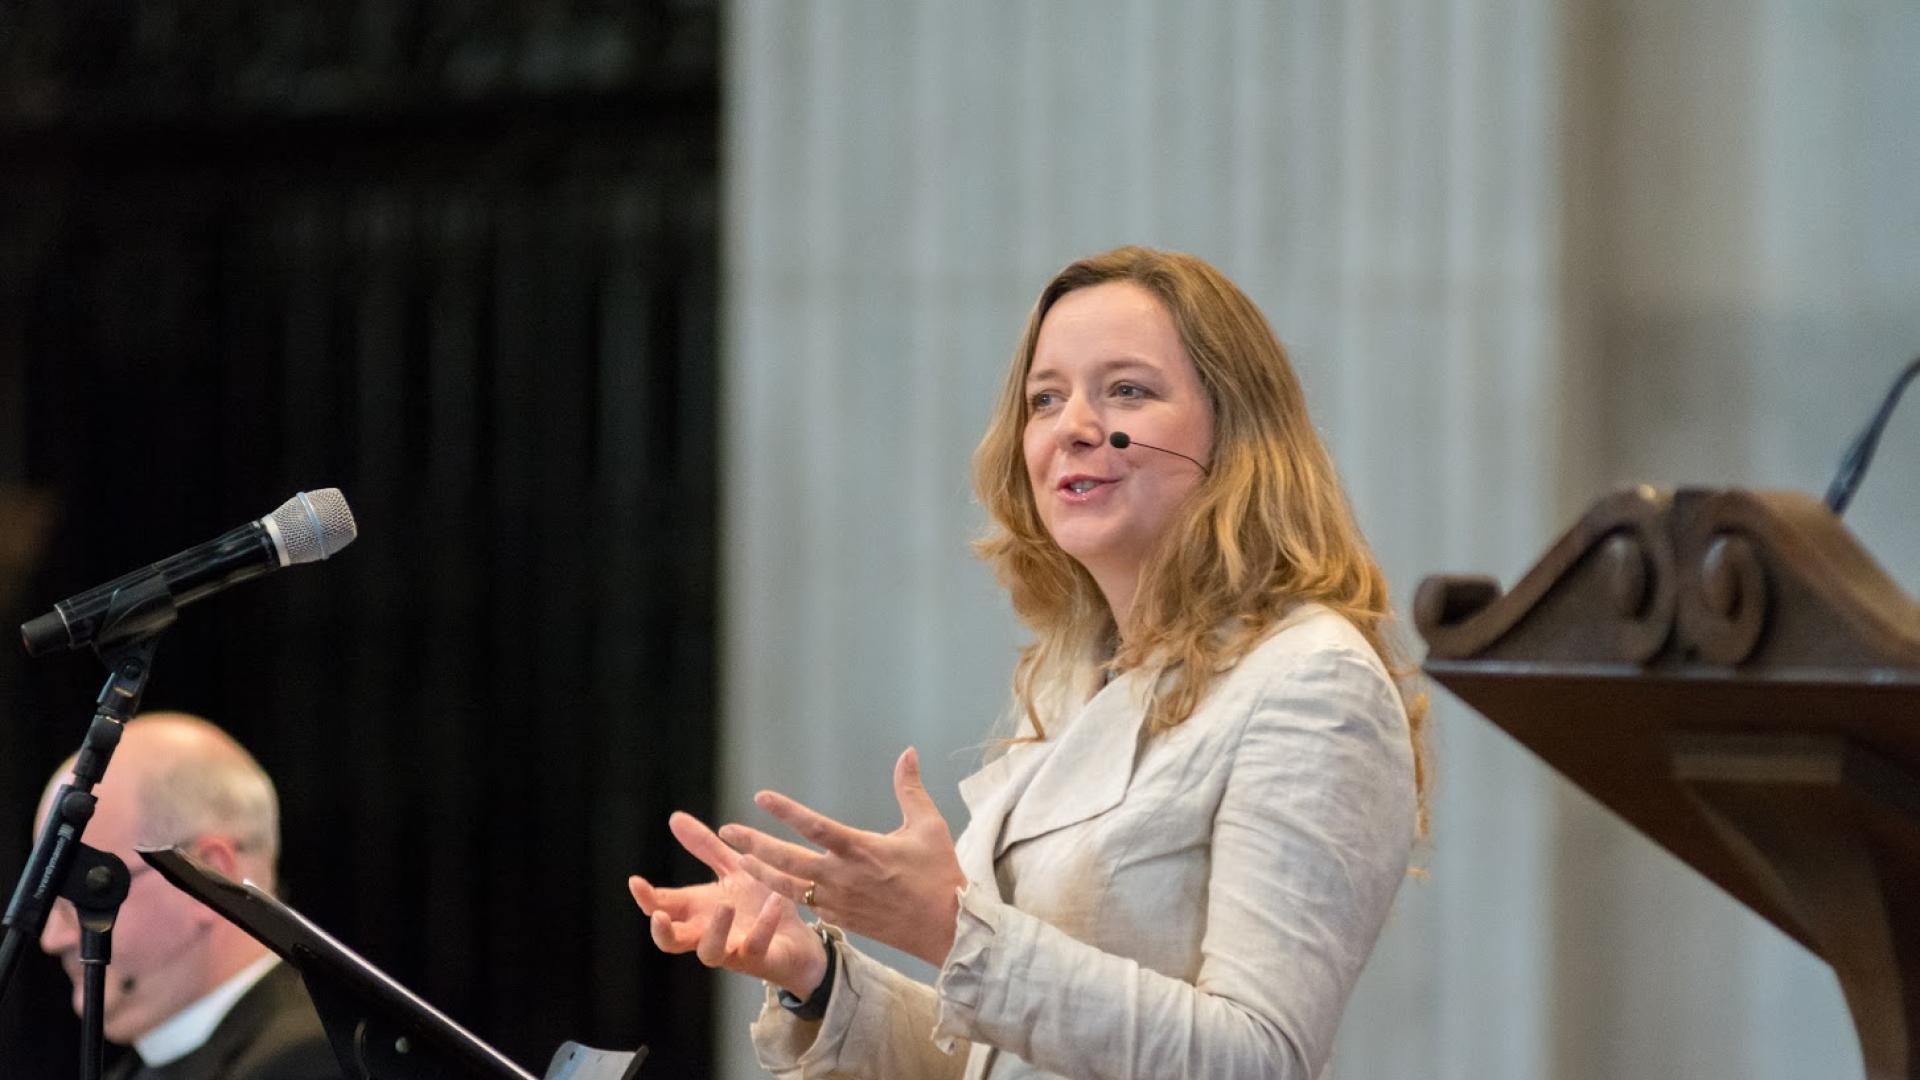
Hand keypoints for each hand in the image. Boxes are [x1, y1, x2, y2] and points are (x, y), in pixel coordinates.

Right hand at [628, 811, 827, 997]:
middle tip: (658, 915)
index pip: (662, 907)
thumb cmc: (758, 904)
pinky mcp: (760, 959)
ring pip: (710, 952)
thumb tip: (674, 817)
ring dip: (716, 930)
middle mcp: (708, 934)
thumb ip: (705, 848)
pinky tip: (774, 901)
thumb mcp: (732, 869)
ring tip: (725, 905)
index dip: (646, 898)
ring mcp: (732, 950)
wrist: (800, 937)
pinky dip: (764, 924)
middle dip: (662, 931)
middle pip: (672, 942)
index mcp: (697, 911)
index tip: (635, 881)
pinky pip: (756, 946)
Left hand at [718, 747, 966, 966]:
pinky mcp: (842, 919)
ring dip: (761, 873)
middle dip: (754, 844)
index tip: (761, 797)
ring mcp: (839, 901)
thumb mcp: (929, 825)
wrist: (947, 929)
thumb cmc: (940, 874)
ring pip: (789, 887)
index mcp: (863, 850)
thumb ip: (910, 788)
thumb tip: (907, 752)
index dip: (786, 811)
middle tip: (727, 831)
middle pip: (788, 860)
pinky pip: (807, 905)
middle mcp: (844, 877)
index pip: (815, 826)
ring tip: (738, 861)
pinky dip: (787, 895)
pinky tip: (774, 885)